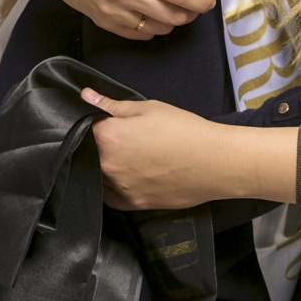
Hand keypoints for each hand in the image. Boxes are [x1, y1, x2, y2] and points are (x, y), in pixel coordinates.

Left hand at [81, 93, 295, 209]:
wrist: (214, 162)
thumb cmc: (184, 131)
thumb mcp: (148, 108)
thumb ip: (112, 105)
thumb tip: (87, 95)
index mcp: (107, 137)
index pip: (85, 128)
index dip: (96, 123)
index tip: (107, 122)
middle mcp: (107, 166)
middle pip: (89, 155)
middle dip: (100, 147)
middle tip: (123, 141)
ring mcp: (120, 189)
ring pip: (98, 178)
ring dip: (104, 168)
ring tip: (128, 159)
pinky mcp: (134, 205)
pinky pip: (110, 198)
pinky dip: (112, 188)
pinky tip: (126, 177)